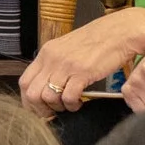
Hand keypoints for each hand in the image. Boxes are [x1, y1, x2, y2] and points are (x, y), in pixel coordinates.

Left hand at [20, 8, 144, 114]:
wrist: (120, 31)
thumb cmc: (98, 40)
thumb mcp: (68, 49)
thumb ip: (56, 65)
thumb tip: (48, 87)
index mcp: (47, 53)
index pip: (24, 82)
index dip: (28, 101)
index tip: (39, 109)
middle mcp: (52, 58)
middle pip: (32, 93)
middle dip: (41, 109)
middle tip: (54, 112)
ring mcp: (66, 65)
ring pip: (48, 97)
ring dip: (58, 108)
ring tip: (70, 105)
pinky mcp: (82, 72)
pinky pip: (68, 97)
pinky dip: (72, 105)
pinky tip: (80, 102)